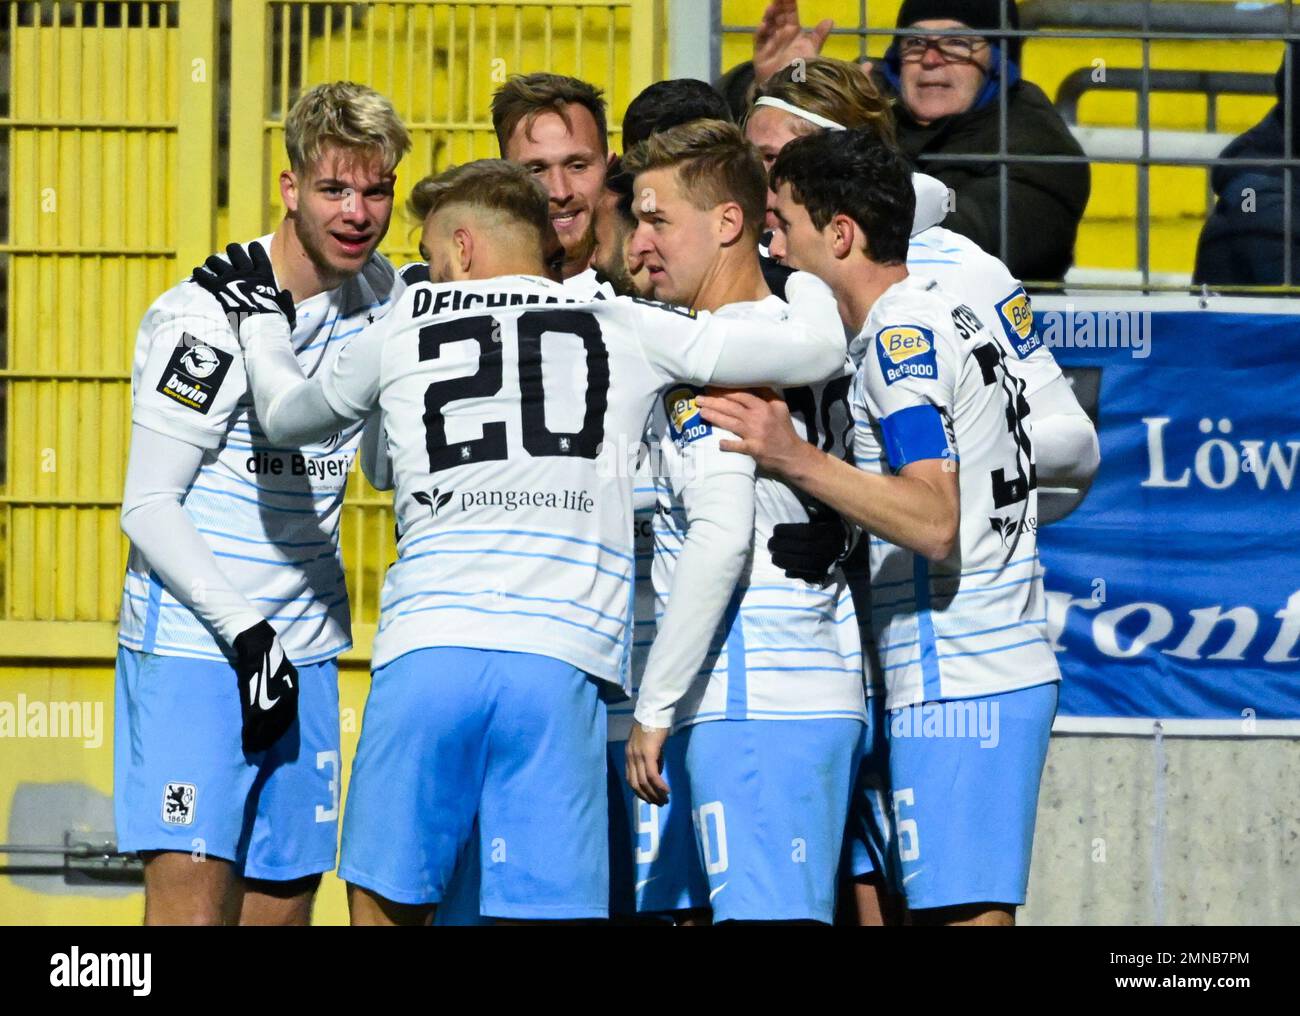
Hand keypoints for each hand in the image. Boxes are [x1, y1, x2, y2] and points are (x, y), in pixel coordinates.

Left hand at [191, 242, 295, 330]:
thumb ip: (285, 299)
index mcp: (264, 275)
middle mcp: (246, 272)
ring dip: (213, 261)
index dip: (254, 249)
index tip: (251, 247)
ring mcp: (231, 278)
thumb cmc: (276, 320)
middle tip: (229, 254)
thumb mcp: (287, 308)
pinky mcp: (218, 287)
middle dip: (232, 250)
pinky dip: (199, 273)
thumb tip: (285, 293)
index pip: (258, 253)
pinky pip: (205, 276)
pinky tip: (196, 272)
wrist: (260, 327)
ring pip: (216, 260)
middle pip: (235, 251)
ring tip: (211, 264)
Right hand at [232, 620, 299, 753]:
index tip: (273, 740)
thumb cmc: (267, 655)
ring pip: (267, 724)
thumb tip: (276, 700)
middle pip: (279, 723)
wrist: (257, 642)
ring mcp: (271, 696)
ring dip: (260, 738)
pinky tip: (247, 740)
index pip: (288, 715)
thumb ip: (280, 687)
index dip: (279, 729)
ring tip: (254, 749)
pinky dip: (251, 732)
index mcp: (293, 688)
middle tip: (262, 749)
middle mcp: (286, 694)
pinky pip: (254, 719)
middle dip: (270, 737)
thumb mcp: (281, 672)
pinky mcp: (256, 696)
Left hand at [625, 723, 670, 805]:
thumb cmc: (653, 725)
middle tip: (659, 804)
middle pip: (636, 785)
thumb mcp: (649, 745)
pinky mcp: (648, 754)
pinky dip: (659, 786)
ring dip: (655, 794)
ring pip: (644, 782)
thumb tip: (656, 774)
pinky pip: (652, 775)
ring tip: (664, 801)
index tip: (650, 799)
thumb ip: (651, 759)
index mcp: (629, 755)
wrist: (654, 711)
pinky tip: (667, 791)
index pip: (631, 779)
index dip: (640, 792)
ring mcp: (638, 756)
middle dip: (647, 797)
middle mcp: (630, 757)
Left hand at [697, 388, 815, 478]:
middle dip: (713, 402)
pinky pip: (739, 446)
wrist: (792, 454)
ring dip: (714, 417)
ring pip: (731, 423)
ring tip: (701, 413)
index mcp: (764, 406)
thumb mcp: (779, 407)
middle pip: (732, 407)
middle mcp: (758, 418)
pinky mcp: (755, 449)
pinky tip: (719, 442)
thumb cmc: (783, 429)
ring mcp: (756, 434)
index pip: (741, 395)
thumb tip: (752, 381)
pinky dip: (729, 445)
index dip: (724, 391)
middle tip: (698, 399)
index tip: (710, 387)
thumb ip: (766, 394)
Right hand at [753, 0, 833, 84]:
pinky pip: (759, 40)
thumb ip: (818, 35)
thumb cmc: (802, 68)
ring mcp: (770, 44)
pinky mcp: (760, 54)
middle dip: (777, 5)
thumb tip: (830, 20)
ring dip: (769, 16)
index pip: (790, 14)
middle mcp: (781, 37)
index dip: (789, 3)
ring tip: (772, 8)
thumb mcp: (812, 49)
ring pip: (767, 25)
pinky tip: (764, 26)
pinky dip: (760, 32)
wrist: (790, 87)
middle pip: (777, 17)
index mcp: (794, 34)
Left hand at [768, 500, 849, 583]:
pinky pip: (810, 576)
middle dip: (784, 547)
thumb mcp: (823, 510)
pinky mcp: (826, 572)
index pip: (808, 532)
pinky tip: (785, 569)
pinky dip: (796, 574)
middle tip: (771, 543)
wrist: (845, 540)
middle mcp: (832, 546)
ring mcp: (830, 561)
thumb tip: (795, 497)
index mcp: (830, 529)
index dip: (789, 532)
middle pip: (805, 549)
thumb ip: (812, 505)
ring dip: (786, 561)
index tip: (776, 529)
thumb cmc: (828, 521)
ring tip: (774, 556)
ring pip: (806, 565)